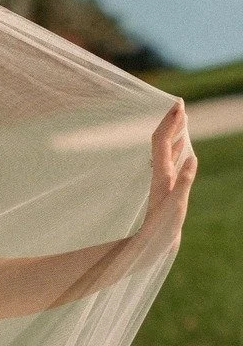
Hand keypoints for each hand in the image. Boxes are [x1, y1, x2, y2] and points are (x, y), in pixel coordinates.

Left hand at [136, 99, 196, 254]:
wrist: (153, 243)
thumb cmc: (163, 228)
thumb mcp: (176, 205)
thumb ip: (184, 182)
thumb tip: (192, 157)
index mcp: (161, 175)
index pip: (162, 141)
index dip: (169, 122)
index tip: (178, 105)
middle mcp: (159, 173)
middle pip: (161, 140)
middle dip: (171, 121)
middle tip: (179, 103)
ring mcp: (163, 179)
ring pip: (167, 149)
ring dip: (174, 131)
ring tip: (182, 117)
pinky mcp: (167, 186)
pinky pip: (172, 161)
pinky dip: (177, 148)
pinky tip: (182, 146)